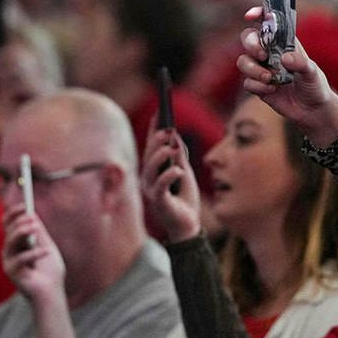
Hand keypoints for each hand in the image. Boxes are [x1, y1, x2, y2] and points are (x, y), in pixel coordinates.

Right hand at [2, 205, 64, 308]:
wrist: (52, 292)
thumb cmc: (50, 272)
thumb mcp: (47, 246)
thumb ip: (39, 232)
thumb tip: (33, 213)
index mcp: (18, 243)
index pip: (9, 223)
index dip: (14, 212)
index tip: (25, 204)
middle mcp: (10, 251)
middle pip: (8, 230)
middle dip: (20, 221)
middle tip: (32, 219)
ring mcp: (8, 261)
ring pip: (10, 241)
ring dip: (22, 231)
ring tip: (35, 229)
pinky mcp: (11, 272)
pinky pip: (20, 258)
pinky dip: (34, 253)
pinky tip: (46, 253)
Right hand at [140, 128, 201, 242]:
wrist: (189, 226)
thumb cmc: (185, 199)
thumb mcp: (185, 172)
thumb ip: (180, 156)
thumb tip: (175, 136)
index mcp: (154, 170)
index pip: (152, 146)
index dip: (154, 129)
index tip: (160, 112)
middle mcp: (148, 179)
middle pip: (148, 155)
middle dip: (157, 141)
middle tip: (168, 130)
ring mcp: (151, 191)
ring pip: (150, 169)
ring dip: (161, 156)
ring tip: (172, 147)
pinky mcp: (158, 202)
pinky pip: (160, 186)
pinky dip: (169, 176)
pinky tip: (179, 170)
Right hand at [235, 7, 337, 146]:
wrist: (313, 111)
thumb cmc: (315, 86)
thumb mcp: (312, 72)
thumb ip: (301, 63)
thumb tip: (284, 58)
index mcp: (284, 42)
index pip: (268, 22)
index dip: (258, 14)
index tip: (250, 16)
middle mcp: (270, 53)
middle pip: (248, 38)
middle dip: (251, 44)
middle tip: (262, 55)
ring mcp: (262, 69)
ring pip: (243, 61)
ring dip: (252, 69)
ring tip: (269, 78)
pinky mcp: (258, 86)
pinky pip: (247, 82)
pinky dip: (258, 86)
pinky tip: (273, 91)